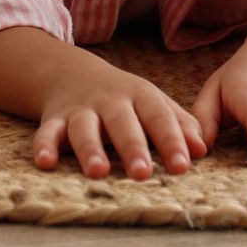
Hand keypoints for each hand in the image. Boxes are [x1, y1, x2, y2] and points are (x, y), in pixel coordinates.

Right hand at [33, 55, 207, 179]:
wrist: (71, 72)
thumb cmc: (124, 99)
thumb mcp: (153, 103)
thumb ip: (179, 124)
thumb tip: (202, 149)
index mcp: (140, 96)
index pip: (159, 118)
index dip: (171, 141)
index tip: (182, 166)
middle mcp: (109, 102)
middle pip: (122, 123)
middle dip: (132, 147)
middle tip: (142, 173)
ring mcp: (80, 110)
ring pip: (84, 129)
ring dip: (90, 150)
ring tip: (99, 172)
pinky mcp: (54, 119)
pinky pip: (47, 132)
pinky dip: (44, 146)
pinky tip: (45, 163)